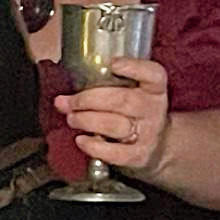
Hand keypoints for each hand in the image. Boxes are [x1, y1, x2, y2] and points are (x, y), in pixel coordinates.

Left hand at [55, 55, 173, 174]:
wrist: (157, 146)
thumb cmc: (133, 113)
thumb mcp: (129, 94)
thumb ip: (102, 88)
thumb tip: (62, 99)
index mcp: (154, 89)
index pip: (153, 74)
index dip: (134, 67)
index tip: (112, 64)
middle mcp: (154, 109)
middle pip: (122, 100)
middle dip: (89, 100)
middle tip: (69, 103)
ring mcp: (148, 134)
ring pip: (116, 126)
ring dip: (87, 121)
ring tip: (72, 119)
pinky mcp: (139, 156)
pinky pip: (115, 153)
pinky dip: (94, 146)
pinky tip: (81, 140)